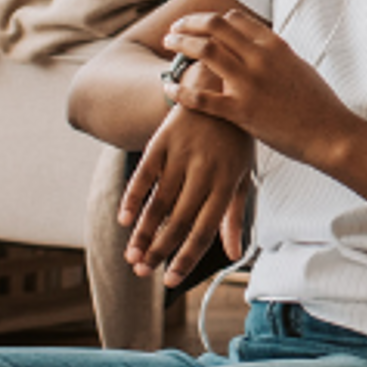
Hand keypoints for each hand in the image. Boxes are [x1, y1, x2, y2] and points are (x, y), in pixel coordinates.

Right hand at [120, 103, 255, 280]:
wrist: (221, 87)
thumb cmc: (234, 139)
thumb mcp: (242, 174)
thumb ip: (235, 216)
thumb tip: (234, 255)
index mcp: (227, 183)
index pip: (204, 230)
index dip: (186, 258)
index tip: (170, 280)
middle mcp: (205, 170)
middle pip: (179, 220)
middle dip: (159, 250)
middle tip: (143, 272)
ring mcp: (182, 155)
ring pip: (159, 201)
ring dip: (142, 232)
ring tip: (131, 256)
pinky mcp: (163, 140)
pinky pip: (144, 174)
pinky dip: (132, 197)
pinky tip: (124, 219)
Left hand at [162, 9, 358, 172]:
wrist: (330, 133)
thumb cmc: (318, 104)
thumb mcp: (299, 67)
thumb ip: (275, 55)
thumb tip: (261, 47)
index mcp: (274, 45)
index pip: (234, 19)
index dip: (211, 20)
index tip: (199, 25)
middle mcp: (260, 57)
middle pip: (214, 26)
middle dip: (189, 23)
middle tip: (175, 29)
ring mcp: (249, 83)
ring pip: (205, 51)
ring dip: (181, 44)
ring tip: (169, 45)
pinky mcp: (241, 111)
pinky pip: (202, 97)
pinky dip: (180, 90)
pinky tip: (168, 87)